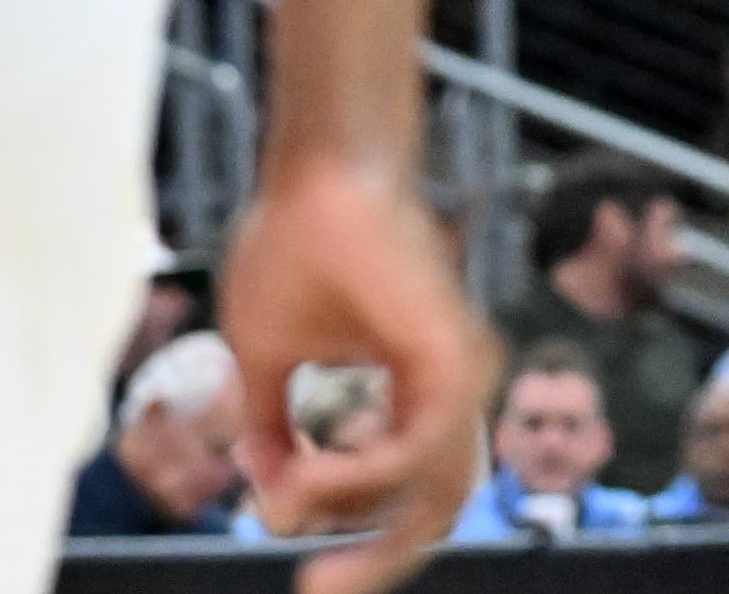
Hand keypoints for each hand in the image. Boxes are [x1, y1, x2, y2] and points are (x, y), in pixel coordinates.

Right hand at [221, 154, 497, 593]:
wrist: (314, 176)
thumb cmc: (296, 246)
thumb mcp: (267, 358)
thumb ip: (272, 429)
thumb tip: (267, 496)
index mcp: (420, 390)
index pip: (408, 492)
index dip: (356, 532)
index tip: (294, 550)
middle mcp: (453, 388)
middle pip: (433, 510)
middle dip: (374, 559)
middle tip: (315, 590)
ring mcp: (462, 372)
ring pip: (431, 492)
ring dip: (353, 510)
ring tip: (287, 500)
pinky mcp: (455, 357)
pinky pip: (420, 450)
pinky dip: (362, 473)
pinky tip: (306, 471)